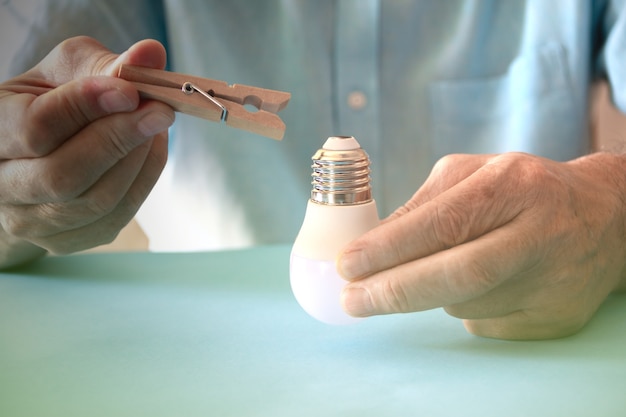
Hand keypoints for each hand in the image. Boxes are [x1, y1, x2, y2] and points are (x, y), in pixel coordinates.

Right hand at [0, 36, 174, 267]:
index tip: (131, 91)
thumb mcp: (66, 72)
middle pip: (65, 174)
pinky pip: (116, 217)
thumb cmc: (51, 104)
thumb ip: (105, 64)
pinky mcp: (66, 240)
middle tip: (160, 111)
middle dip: (121, 139)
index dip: (87, 107)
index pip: (36, 127)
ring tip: (156, 126)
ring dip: (138, 160)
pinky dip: (144, 181)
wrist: (37, 154)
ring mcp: (31, 221)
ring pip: (96, 200)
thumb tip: (151, 53)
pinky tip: (149, 151)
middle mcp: (1, 185)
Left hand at [337, 152, 625, 339]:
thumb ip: (420, 206)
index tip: (348, 265)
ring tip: (446, 267)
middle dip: (394, 292)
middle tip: (353, 300)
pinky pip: (485, 324)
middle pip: (458, 274)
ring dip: (433, 294)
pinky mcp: (556, 318)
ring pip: (464, 304)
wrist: (602, 217)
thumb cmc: (520, 189)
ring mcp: (553, 281)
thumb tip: (369, 246)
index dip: (390, 248)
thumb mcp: (470, 175)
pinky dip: (465, 307)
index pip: (444, 223)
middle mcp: (538, 233)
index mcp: (513, 185)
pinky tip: (484, 284)